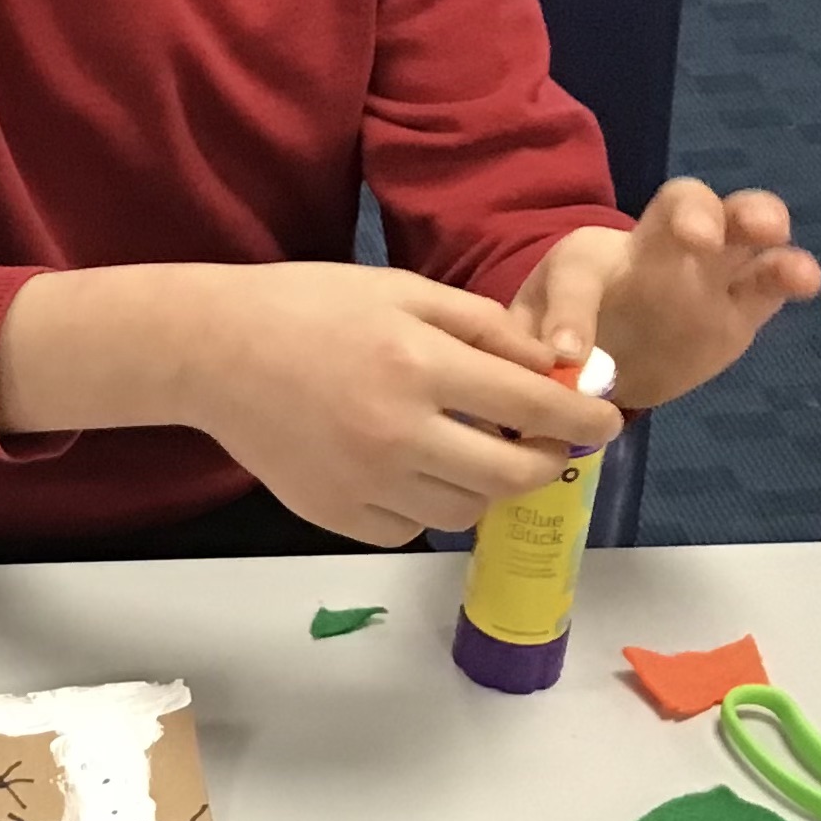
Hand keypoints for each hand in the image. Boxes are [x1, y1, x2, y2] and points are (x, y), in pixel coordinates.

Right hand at [183, 262, 623, 546]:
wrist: (214, 352)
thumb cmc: (311, 307)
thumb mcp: (402, 291)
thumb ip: (484, 329)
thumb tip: (554, 368)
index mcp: (417, 364)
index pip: (531, 407)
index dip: (582, 417)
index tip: (606, 421)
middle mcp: (396, 432)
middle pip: (510, 476)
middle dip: (547, 463)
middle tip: (548, 446)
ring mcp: (363, 482)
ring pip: (465, 512)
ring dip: (488, 487)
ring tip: (475, 451)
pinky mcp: (334, 514)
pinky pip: (410, 529)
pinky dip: (428, 506)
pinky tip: (415, 469)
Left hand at [509, 180, 820, 410]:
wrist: (603, 354)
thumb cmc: (560, 336)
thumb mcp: (529, 343)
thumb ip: (529, 353)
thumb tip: (542, 377)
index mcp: (589, 260)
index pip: (579, 274)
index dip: (572, 312)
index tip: (566, 353)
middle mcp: (655, 250)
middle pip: (679, 203)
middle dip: (691, 212)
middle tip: (697, 239)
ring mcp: (706, 274)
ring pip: (737, 223)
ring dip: (755, 218)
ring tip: (770, 232)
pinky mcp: (741, 308)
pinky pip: (769, 279)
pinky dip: (789, 270)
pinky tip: (804, 280)